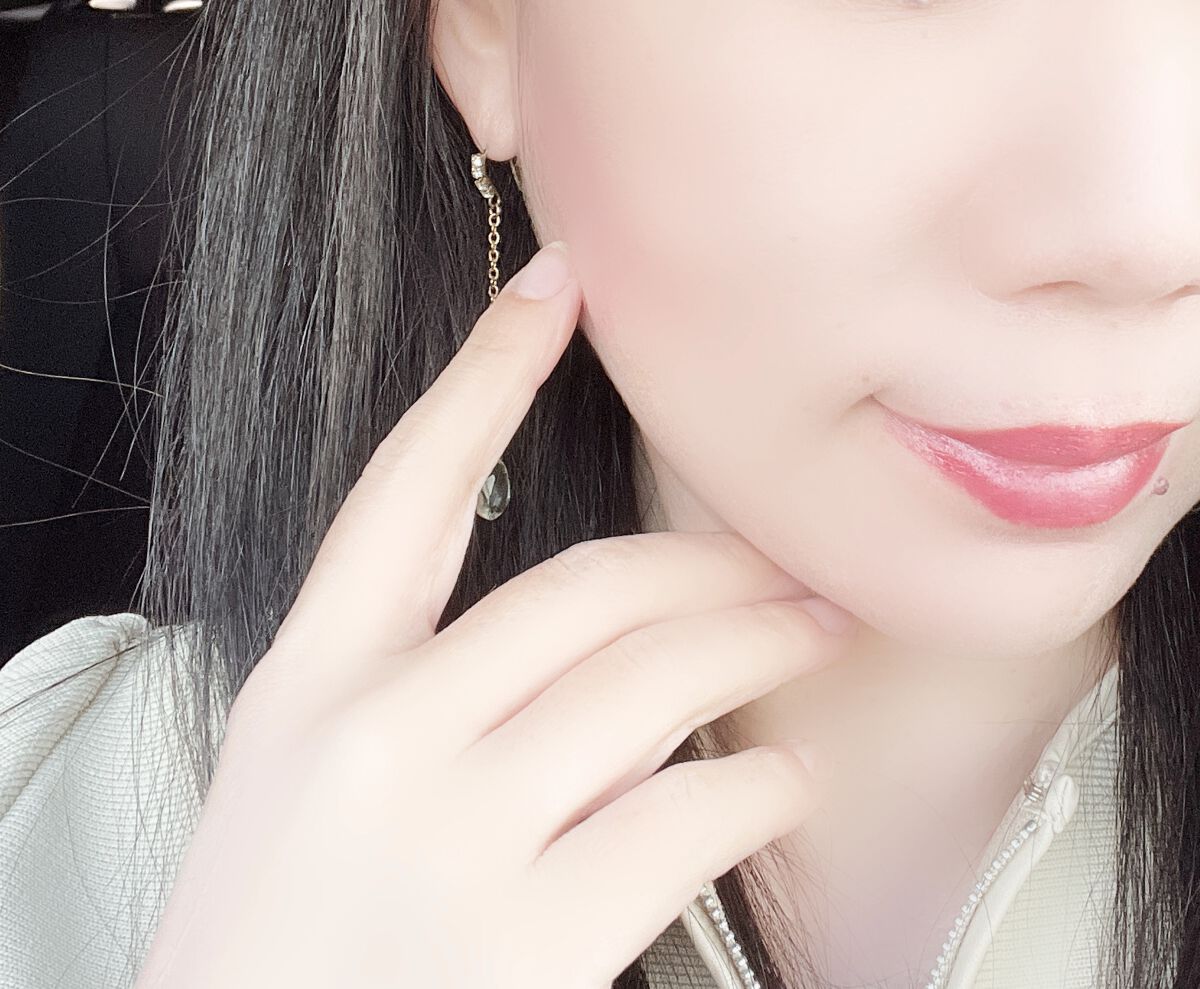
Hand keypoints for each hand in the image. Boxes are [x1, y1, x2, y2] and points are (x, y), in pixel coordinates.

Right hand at [133, 241, 855, 988]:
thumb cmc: (282, 942)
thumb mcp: (313, 792)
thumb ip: (437, 703)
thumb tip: (613, 668)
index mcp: (308, 685)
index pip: (406, 489)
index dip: (487, 375)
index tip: (557, 291)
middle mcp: (376, 736)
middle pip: (585, 586)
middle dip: (709, 559)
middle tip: (786, 558)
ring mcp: (453, 834)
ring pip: (656, 680)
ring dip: (759, 642)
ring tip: (817, 630)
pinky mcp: (534, 938)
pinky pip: (691, 814)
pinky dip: (762, 784)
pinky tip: (781, 780)